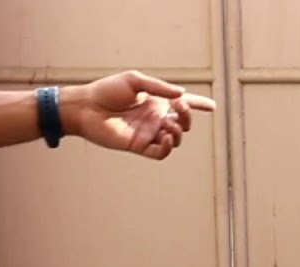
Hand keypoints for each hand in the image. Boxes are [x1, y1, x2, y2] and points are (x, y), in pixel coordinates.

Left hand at [62, 70, 216, 159]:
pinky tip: (165, 137)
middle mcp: (154, 118)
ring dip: (178, 132)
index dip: (198, 105)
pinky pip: (162, 153)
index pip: (182, 104)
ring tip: (167, 125)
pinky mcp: (140, 146)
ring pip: (175, 139)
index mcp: (155, 101)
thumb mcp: (135, 81)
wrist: (87, 108)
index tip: (212, 107)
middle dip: (188, 116)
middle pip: (183, 122)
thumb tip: (182, 95)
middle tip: (178, 109)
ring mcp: (148, 133)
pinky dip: (168, 147)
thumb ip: (159, 88)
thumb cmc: (107, 91)